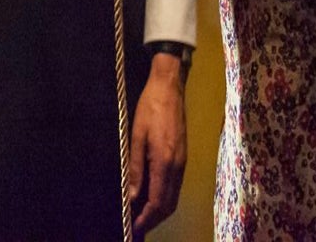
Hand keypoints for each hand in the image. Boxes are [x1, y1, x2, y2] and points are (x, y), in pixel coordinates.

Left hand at [129, 52, 187, 233]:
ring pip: (173, 197)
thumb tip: (132, 195)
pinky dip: (165, 197)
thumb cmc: (149, 108)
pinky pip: (175, 185)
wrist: (169, 87)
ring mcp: (182, 162)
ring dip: (159, 211)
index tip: (134, 228)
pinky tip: (152, 196)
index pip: (157, 202)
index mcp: (164, 162)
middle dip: (154, 220)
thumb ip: (135, 167)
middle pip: (169, 205)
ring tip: (142, 216)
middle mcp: (177, 167)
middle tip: (137, 227)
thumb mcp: (136, 135)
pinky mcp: (183, 156)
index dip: (146, 218)